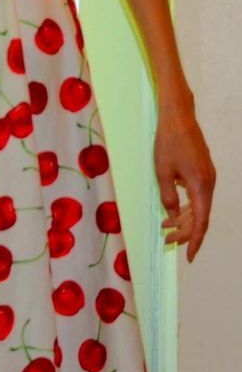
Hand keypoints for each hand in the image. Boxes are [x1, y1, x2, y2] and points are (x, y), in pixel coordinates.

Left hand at [154, 100, 215, 262]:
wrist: (178, 116)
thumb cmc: (168, 141)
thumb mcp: (162, 171)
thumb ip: (168, 196)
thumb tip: (171, 216)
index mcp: (201, 186)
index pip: (201, 222)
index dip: (194, 240)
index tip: (188, 256)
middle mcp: (209, 183)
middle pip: (200, 216)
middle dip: (184, 231)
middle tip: (166, 239)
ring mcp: (208, 176)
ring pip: (199, 206)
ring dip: (184, 218)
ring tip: (165, 226)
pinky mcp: (204, 170)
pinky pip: (198, 195)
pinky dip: (187, 205)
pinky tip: (174, 208)